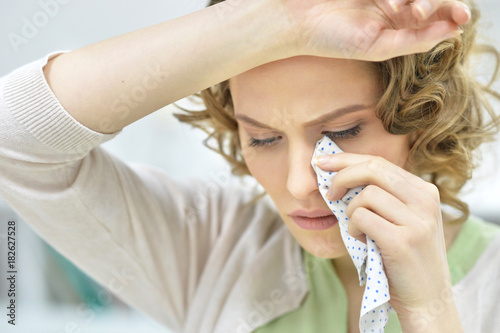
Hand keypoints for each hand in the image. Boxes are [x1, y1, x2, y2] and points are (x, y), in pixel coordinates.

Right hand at [278, 0, 470, 60]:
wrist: (298, 19)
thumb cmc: (332, 39)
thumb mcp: (378, 47)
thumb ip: (414, 41)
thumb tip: (451, 32)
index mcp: (398, 27)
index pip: (435, 17)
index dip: (453, 13)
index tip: (460, 15)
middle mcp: (393, 6)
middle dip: (432, 2)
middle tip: (414, 10)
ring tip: (398, 5)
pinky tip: (390, 1)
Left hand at [316, 153, 461, 330]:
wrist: (426, 298)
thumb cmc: (404, 257)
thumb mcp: (402, 219)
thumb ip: (382, 196)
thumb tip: (338, 174)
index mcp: (425, 191)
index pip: (379, 162)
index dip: (346, 159)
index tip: (322, 161)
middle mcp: (425, 200)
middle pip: (372, 169)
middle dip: (342, 176)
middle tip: (328, 193)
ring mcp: (416, 221)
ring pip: (365, 196)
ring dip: (350, 213)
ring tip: (358, 231)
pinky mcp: (403, 241)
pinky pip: (361, 218)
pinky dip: (353, 229)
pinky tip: (362, 241)